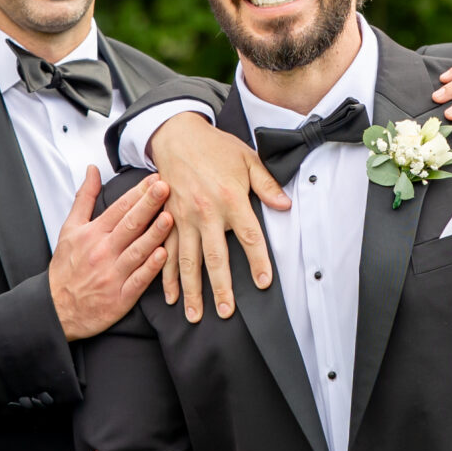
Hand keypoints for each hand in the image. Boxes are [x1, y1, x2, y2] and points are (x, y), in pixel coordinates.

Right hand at [48, 169, 174, 340]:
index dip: (138, 193)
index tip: (155, 178)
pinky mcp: (120, 297)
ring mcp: (112, 274)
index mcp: (92, 234)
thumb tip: (92, 170)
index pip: (118, 208)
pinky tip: (163, 255)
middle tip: (166, 187)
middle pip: (129, 224)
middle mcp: (102, 252)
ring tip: (170, 217)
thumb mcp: (70, 229)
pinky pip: (138, 280)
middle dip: (149, 205)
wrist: (57, 308)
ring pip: (137, 251)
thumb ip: (84, 198)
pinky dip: (150, 268)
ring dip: (154, 234)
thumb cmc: (66, 266)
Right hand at [148, 113, 289, 323]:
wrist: (176, 135)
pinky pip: (165, 251)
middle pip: (215, 257)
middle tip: (226, 312)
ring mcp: (182, 217)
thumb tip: (286, 205)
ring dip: (191, 290)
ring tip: (195, 315)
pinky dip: (166, 276)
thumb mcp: (248, 159)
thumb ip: (267, 184)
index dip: (258, 261)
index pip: (249, 236)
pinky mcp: (167, 219)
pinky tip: (171, 296)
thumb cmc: (216, 147)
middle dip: (220, 288)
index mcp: (230, 198)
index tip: (264, 283)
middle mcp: (205, 212)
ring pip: (187, 261)